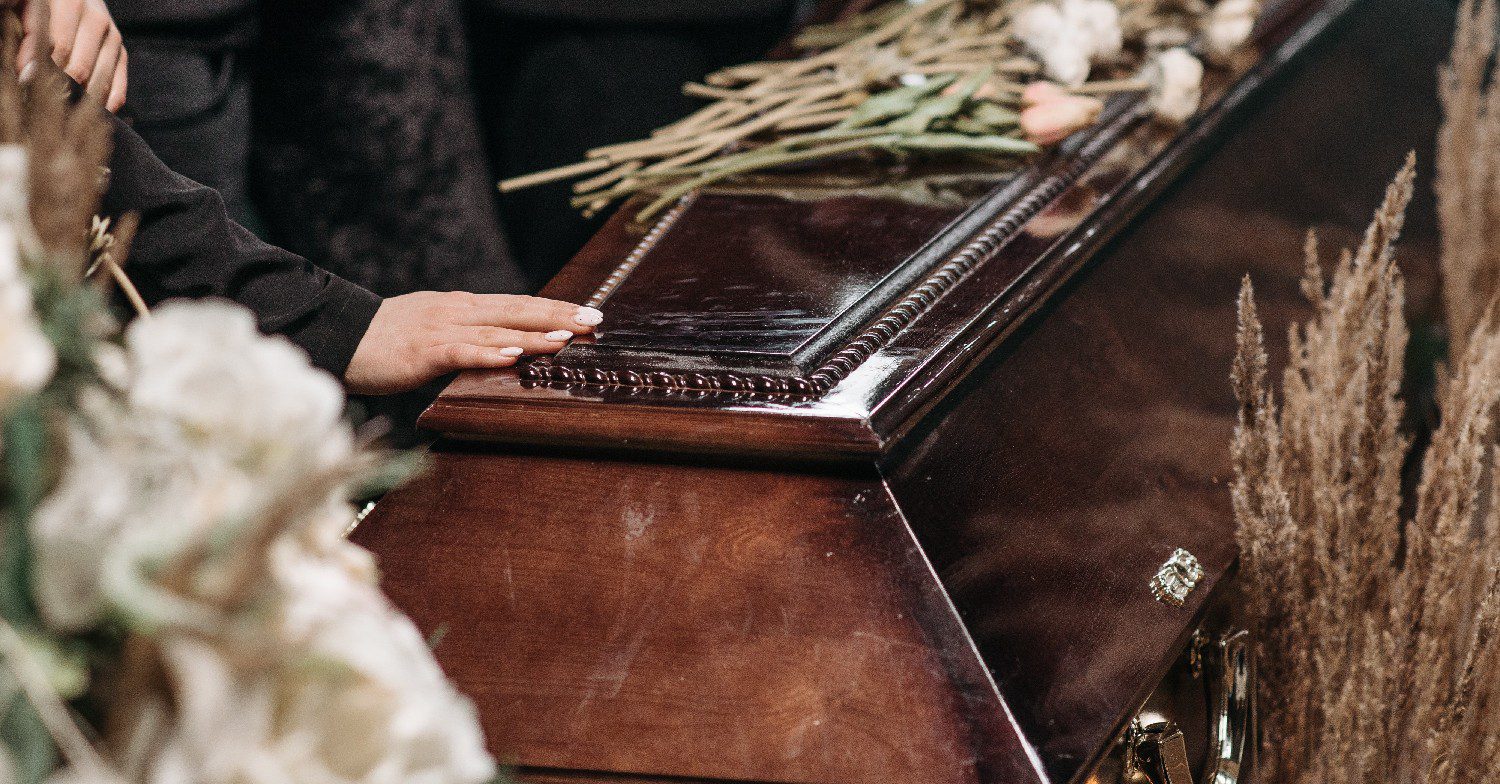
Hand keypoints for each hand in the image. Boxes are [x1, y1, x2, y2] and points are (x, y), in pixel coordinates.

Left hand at [16, 0, 127, 111]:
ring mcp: (113, 37)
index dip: (42, 71)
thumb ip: (29, 38)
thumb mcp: (30, 11)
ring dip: (81, 100)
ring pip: (100, 80)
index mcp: (72, 4)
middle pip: (80, 67)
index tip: (28, 86)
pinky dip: (106, 104)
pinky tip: (91, 113)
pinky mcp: (122, 53)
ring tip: (63, 111)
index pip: (59, 48)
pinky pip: (119, 86)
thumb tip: (27, 73)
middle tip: (45, 103)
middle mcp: (98, 19)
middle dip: (60, 88)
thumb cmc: (44, 6)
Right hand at [344, 291, 603, 395]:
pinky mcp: (423, 351)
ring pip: (496, 330)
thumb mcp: (435, 332)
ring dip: (534, 334)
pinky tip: (514, 355)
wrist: (339, 336)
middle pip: (517, 310)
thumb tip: (505, 345)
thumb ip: (469, 336)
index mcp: (463, 307)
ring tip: (567, 338)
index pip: (519, 304)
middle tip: (596, 319)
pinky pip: (461, 351)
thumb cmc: (387, 341)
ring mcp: (440, 329)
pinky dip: (489, 353)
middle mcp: (458, 312)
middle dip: (559, 315)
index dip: (555, 307)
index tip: (590, 310)